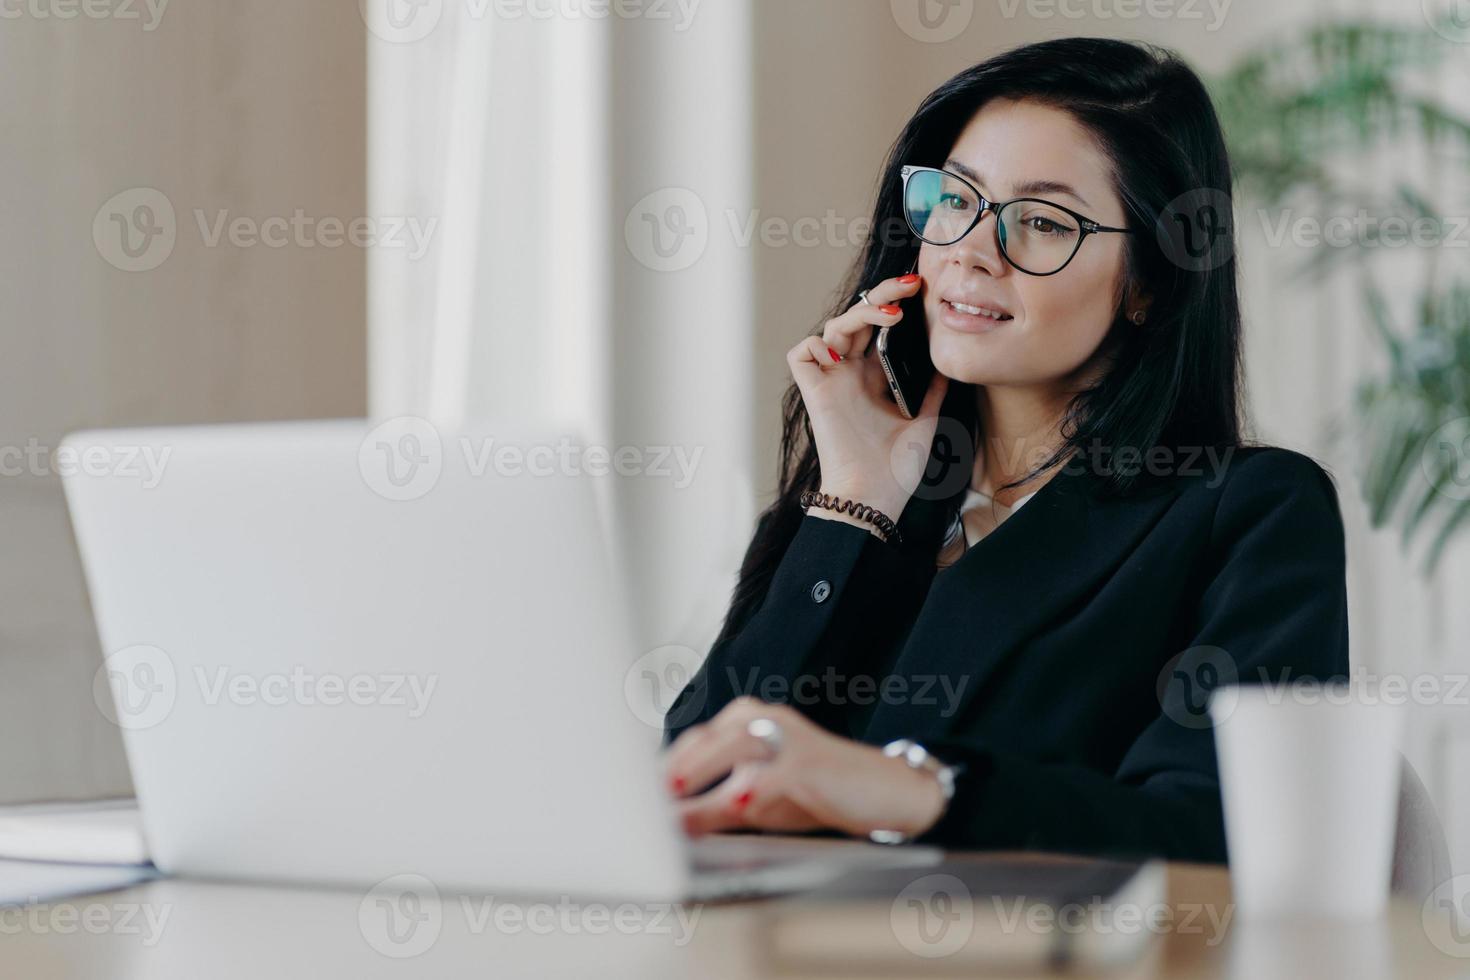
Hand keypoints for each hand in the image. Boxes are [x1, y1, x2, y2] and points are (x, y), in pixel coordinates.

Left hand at [664, 699, 946, 838]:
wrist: (880, 791)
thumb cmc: (814, 791)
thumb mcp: (754, 803)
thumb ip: (710, 809)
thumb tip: (666, 825)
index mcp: (741, 723)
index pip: (689, 744)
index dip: (659, 772)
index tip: (627, 796)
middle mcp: (759, 720)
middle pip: (704, 740)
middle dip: (671, 770)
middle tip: (638, 798)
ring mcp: (785, 737)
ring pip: (733, 745)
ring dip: (700, 770)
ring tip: (673, 793)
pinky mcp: (809, 760)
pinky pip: (774, 773)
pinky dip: (754, 789)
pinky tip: (739, 803)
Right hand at [787, 274, 949, 520]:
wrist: (875, 495)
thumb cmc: (897, 468)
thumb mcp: (925, 420)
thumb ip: (932, 391)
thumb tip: (947, 364)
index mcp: (875, 377)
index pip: (881, 328)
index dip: (895, 304)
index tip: (921, 289)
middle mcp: (851, 374)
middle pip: (858, 318)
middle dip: (882, 295)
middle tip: (910, 285)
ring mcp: (831, 382)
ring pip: (833, 328)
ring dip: (860, 314)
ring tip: (892, 314)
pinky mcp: (814, 393)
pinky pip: (802, 353)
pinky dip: (816, 344)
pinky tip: (844, 352)